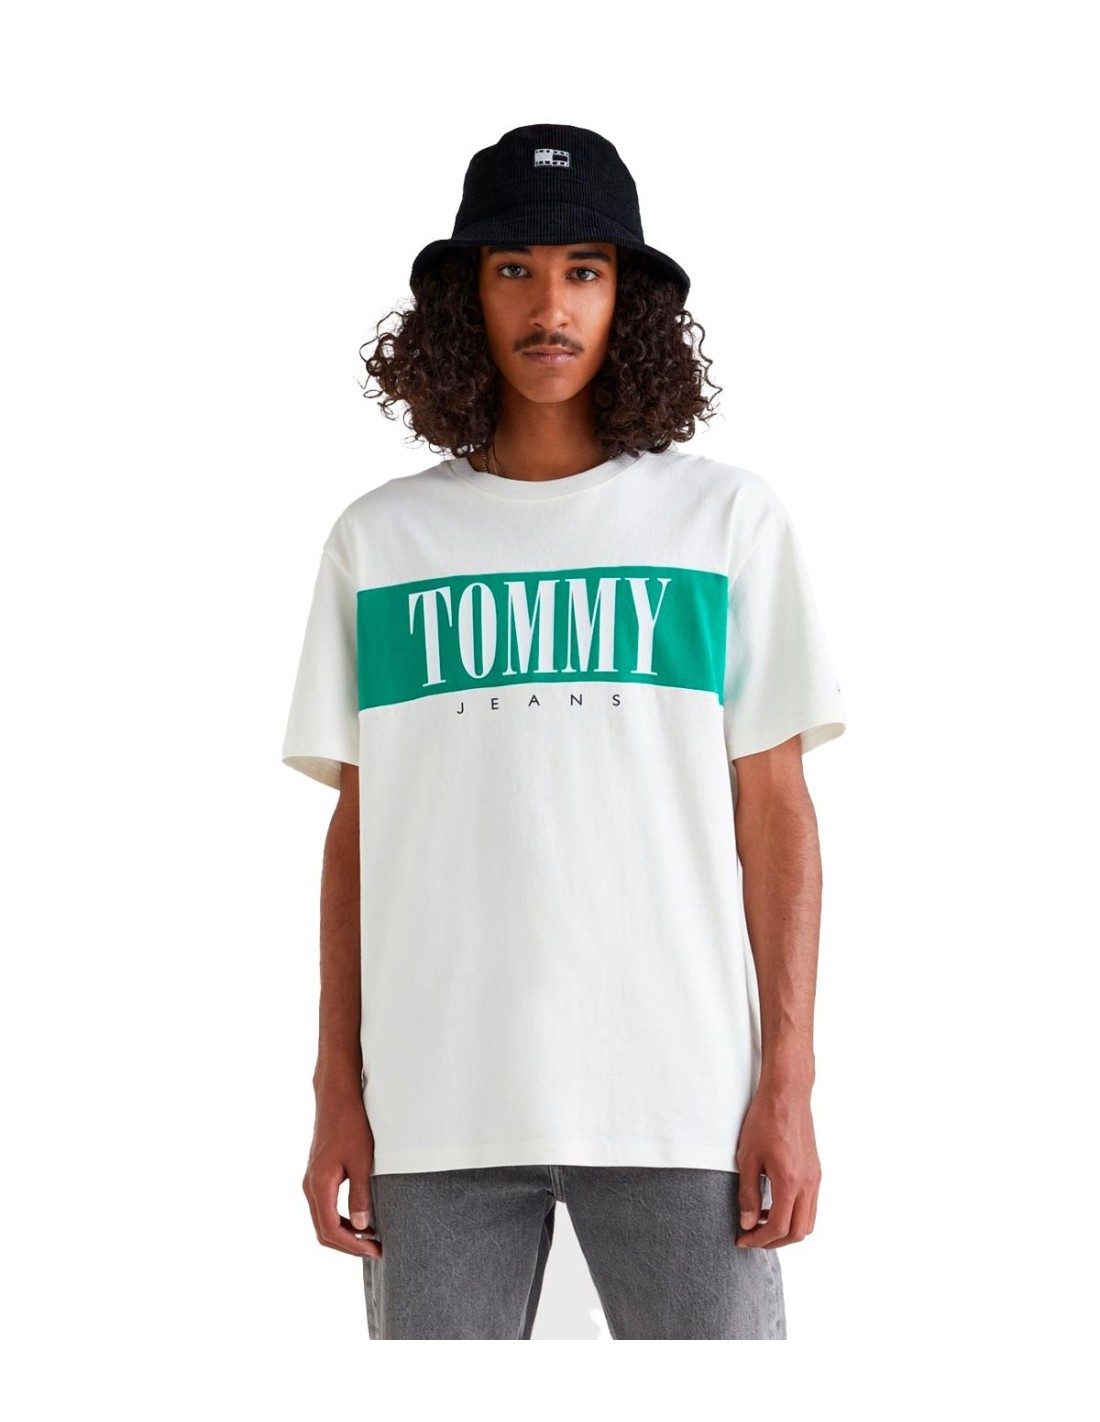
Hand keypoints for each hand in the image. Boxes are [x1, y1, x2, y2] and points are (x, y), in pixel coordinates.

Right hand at [302, 1092, 381, 1256]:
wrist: (337, 1098)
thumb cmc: (351, 1125)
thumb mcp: (362, 1161)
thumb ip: (360, 1195)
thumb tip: (361, 1226)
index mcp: (319, 1185)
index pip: (330, 1230)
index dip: (352, 1246)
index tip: (375, 1250)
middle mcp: (310, 1186)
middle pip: (323, 1230)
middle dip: (348, 1245)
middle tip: (376, 1250)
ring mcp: (311, 1181)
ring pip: (322, 1220)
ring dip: (344, 1233)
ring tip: (371, 1238)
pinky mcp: (317, 1175)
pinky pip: (324, 1207)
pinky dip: (340, 1219)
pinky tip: (360, 1219)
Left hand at [734, 1082, 820, 1248]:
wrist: (787, 1094)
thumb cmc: (764, 1120)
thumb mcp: (747, 1158)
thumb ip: (748, 1194)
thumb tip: (747, 1223)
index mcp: (790, 1182)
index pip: (779, 1227)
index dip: (759, 1239)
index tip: (742, 1239)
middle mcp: (808, 1184)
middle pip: (799, 1232)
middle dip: (775, 1242)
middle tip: (752, 1239)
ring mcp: (815, 1178)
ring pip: (808, 1221)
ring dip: (786, 1230)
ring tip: (761, 1222)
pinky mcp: (816, 1171)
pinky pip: (810, 1205)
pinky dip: (794, 1214)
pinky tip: (774, 1204)